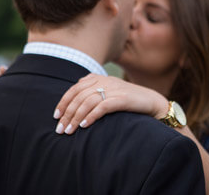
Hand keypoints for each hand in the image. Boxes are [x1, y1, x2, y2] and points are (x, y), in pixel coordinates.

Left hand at [53, 73, 168, 134]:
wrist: (151, 101)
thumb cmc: (127, 99)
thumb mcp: (108, 91)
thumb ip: (93, 91)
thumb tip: (75, 102)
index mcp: (98, 78)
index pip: (75, 88)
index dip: (63, 102)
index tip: (56, 116)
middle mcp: (104, 81)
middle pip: (79, 96)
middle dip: (67, 113)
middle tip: (60, 129)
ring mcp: (113, 89)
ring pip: (87, 101)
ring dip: (76, 117)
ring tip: (69, 131)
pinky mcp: (122, 98)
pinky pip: (102, 106)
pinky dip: (91, 116)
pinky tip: (84, 126)